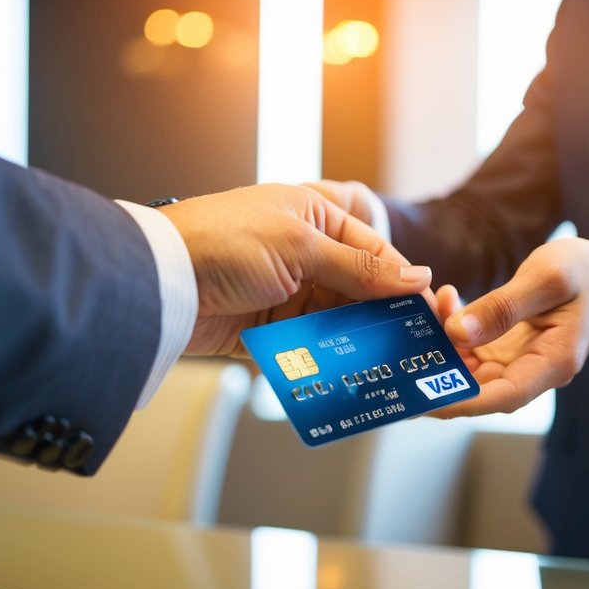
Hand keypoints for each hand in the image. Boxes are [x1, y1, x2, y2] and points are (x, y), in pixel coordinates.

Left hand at [155, 184, 430, 355]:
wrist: (159, 281)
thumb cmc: (222, 242)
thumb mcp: (300, 246)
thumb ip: (358, 267)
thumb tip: (414, 277)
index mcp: (314, 214)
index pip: (375, 250)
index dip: (404, 283)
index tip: (430, 315)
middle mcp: (304, 251)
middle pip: (360, 289)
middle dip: (385, 318)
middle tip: (415, 349)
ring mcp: (287, 290)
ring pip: (339, 321)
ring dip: (359, 342)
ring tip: (389, 367)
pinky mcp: (269, 327)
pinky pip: (311, 345)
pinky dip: (328, 359)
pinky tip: (350, 374)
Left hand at [433, 238, 588, 416]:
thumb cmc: (584, 272)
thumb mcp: (547, 278)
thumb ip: (503, 306)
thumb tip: (457, 332)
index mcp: (554, 362)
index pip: (505, 395)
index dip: (463, 402)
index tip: (425, 399)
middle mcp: (534, 369)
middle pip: (481, 387)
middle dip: (441, 375)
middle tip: (402, 359)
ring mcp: (520, 360)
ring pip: (471, 368)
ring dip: (443, 348)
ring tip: (422, 317)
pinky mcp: (508, 347)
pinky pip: (473, 349)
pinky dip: (453, 330)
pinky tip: (443, 304)